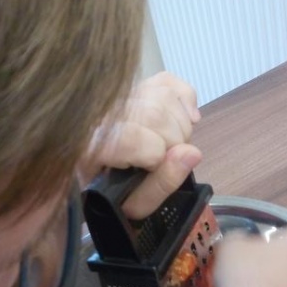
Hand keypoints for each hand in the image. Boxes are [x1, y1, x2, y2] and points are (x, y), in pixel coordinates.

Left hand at [79, 72, 202, 217]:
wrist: (100, 178)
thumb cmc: (116, 197)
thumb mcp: (134, 206)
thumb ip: (161, 184)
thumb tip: (193, 152)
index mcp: (93, 145)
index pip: (135, 138)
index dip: (157, 158)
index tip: (154, 171)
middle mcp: (102, 113)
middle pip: (155, 114)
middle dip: (174, 142)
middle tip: (167, 162)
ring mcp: (118, 96)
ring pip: (164, 95)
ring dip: (182, 125)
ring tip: (173, 146)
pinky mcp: (135, 86)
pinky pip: (168, 80)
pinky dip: (186, 98)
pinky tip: (188, 119)